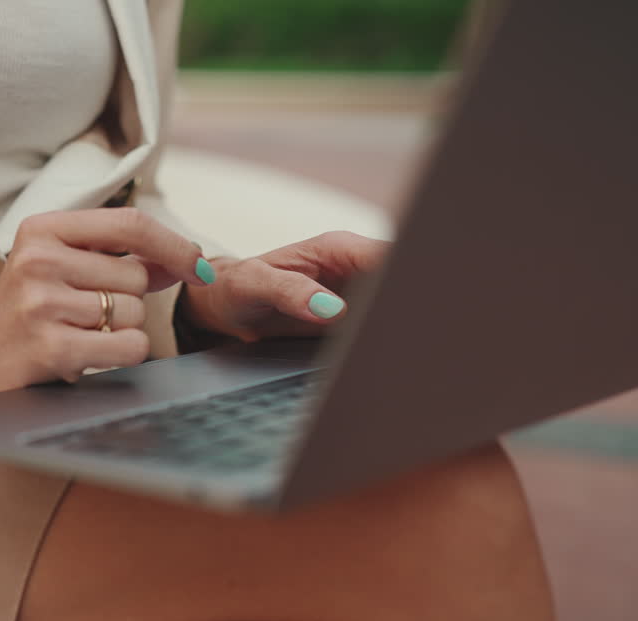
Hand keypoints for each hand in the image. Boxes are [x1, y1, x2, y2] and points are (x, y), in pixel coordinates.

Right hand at [0, 208, 210, 394]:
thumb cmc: (31, 310)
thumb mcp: (63, 268)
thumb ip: (120, 259)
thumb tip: (187, 259)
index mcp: (42, 230)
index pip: (129, 224)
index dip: (174, 245)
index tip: (198, 265)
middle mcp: (39, 260)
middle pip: (137, 276)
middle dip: (130, 300)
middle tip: (87, 313)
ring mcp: (43, 303)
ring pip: (134, 313)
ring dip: (121, 329)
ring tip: (80, 332)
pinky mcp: (52, 346)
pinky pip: (128, 345)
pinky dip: (123, 353)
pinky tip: (88, 353)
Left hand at [179, 230, 390, 342]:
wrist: (225, 304)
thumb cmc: (236, 286)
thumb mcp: (253, 285)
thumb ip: (290, 292)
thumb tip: (331, 309)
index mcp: (337, 249)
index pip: (388, 255)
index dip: (406, 276)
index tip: (406, 306)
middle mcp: (353, 267)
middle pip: (402, 278)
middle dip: (410, 304)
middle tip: (412, 336)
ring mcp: (357, 292)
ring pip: (395, 303)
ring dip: (401, 322)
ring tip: (402, 349)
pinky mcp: (355, 316)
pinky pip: (379, 323)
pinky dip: (385, 337)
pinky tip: (386, 354)